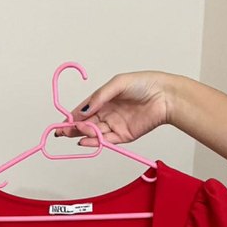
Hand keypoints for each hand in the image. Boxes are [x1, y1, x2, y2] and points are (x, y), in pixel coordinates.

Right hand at [53, 70, 174, 146]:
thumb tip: (83, 110)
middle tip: (61, 132)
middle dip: (73, 128)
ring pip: (94, 133)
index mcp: (105, 99)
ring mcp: (115, 125)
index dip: (72, 116)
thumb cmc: (144, 84)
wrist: (165, 96)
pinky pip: (106, 141)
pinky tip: (84, 140)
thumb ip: (99, 97)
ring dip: (83, 133)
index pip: (84, 109)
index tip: (62, 121)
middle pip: (86, 123)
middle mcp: (108, 113)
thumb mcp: (117, 84)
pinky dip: (95, 142)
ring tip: (75, 132)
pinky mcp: (124, 136)